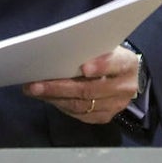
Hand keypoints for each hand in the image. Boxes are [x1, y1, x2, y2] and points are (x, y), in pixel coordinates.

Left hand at [22, 46, 141, 123]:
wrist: (125, 76)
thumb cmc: (108, 55)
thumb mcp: (105, 45)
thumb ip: (91, 47)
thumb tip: (59, 48)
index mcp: (127, 64)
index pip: (115, 64)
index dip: (100, 66)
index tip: (83, 67)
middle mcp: (125, 87)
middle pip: (90, 89)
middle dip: (60, 87)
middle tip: (36, 84)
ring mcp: (116, 105)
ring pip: (82, 105)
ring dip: (55, 98)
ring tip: (34, 91)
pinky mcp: (105, 116)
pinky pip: (80, 115)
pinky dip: (61, 106)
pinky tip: (46, 98)